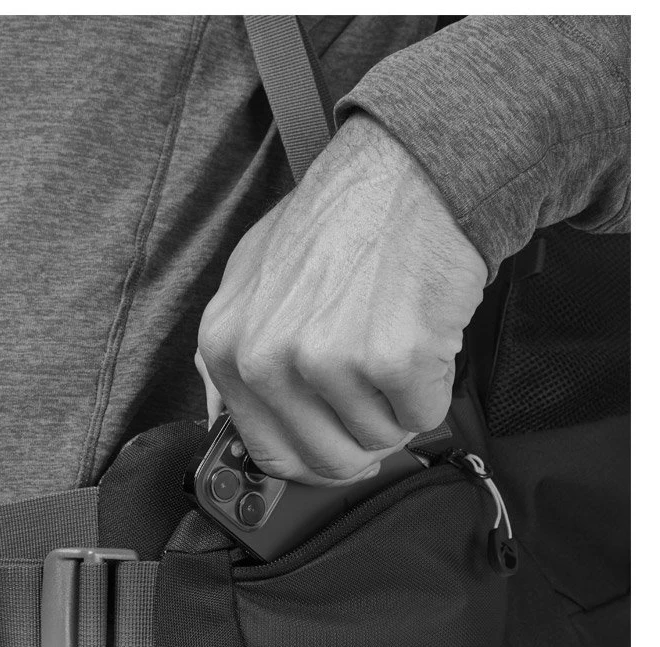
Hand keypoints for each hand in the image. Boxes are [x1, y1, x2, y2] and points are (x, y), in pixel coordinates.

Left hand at [195, 113, 486, 485]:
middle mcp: (267, 358)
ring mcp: (328, 360)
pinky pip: (424, 416)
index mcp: (227, 346)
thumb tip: (225, 418)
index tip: (333, 449)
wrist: (408, 174)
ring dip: (398, 404)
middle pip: (328, 460)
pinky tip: (420, 336)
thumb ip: (233, 353)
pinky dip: (434, 386)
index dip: (311, 459)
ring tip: (393, 340)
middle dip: (362, 436)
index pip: (266, 453)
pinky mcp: (391, 358)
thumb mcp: (252, 277)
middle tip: (376, 388)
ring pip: (379, 439)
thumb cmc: (339, 223)